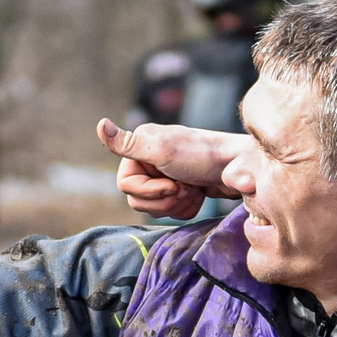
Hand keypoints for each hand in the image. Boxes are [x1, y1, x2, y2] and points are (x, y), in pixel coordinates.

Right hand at [99, 118, 245, 219]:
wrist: (237, 168)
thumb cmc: (201, 156)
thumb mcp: (161, 150)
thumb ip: (128, 143)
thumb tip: (100, 125)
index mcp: (140, 148)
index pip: (125, 186)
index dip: (148, 190)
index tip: (171, 182)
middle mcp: (149, 160)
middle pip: (138, 200)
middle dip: (164, 199)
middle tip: (184, 186)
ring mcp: (165, 176)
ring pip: (156, 208)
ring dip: (177, 203)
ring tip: (193, 188)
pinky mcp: (180, 189)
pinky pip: (173, 212)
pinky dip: (187, 207)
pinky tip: (199, 193)